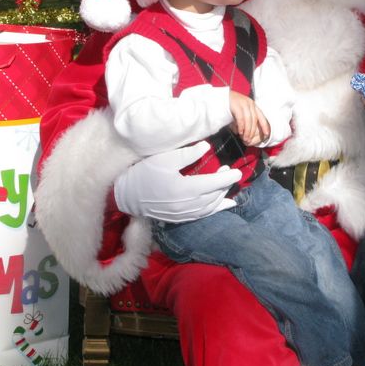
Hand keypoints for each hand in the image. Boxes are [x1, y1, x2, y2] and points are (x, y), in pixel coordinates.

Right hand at [114, 141, 240, 222]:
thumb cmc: (145, 173)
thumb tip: (207, 147)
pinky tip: (224, 204)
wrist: (127, 194)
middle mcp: (187, 205)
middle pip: (214, 195)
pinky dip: (215, 209)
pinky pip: (203, 215)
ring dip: (221, 196)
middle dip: (224, 184)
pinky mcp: (180, 218)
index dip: (227, 178)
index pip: (213, 184)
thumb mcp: (165, 158)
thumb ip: (187, 154)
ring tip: (225, 184)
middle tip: (229, 171)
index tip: (237, 171)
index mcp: (185, 188)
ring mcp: (184, 214)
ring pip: (210, 207)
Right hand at [230, 91, 269, 144]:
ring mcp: (243, 103)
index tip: (267, 134)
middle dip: (252, 132)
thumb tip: (246, 133)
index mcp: (252, 104)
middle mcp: (249, 103)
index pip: (261, 116)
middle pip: (254, 120)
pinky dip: (241, 126)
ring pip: (249, 120)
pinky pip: (241, 118)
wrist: (218, 97)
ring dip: (247, 131)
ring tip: (244, 138)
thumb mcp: (239, 113)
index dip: (264, 126)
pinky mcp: (236, 105)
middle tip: (248, 140)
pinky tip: (239, 132)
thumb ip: (244, 121)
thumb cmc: (228, 106)